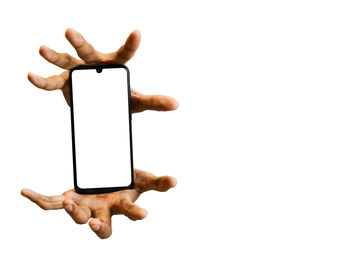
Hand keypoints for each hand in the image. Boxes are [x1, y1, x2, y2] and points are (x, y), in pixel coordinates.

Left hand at [21, 169, 176, 238]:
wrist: (108, 181)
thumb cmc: (126, 183)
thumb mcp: (142, 180)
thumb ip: (158, 183)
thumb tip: (175, 181)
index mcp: (122, 206)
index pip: (131, 213)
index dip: (136, 215)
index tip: (143, 214)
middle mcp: (103, 212)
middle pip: (101, 227)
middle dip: (99, 227)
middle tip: (97, 223)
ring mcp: (85, 207)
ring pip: (77, 217)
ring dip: (72, 212)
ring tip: (68, 200)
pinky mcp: (69, 199)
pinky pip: (51, 203)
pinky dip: (38, 199)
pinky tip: (25, 191)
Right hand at [27, 28, 177, 112]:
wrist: (102, 104)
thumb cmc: (120, 96)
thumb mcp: (137, 101)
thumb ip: (154, 101)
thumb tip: (176, 104)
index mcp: (115, 64)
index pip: (125, 53)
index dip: (130, 44)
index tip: (137, 33)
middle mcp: (95, 63)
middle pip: (86, 50)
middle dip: (78, 41)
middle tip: (69, 31)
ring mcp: (78, 71)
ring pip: (65, 61)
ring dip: (53, 55)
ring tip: (42, 49)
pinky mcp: (65, 83)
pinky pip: (52, 82)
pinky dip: (42, 81)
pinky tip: (31, 76)